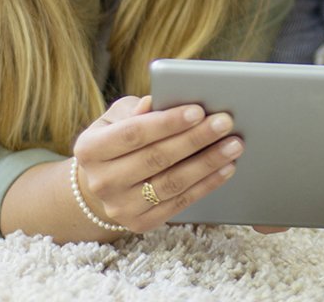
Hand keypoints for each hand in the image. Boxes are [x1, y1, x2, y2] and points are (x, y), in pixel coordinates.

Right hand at [71, 95, 241, 232]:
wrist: (103, 183)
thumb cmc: (118, 139)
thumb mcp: (117, 118)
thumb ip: (138, 109)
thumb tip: (159, 100)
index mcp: (90, 149)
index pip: (133, 133)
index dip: (167, 122)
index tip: (198, 110)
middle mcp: (101, 181)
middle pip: (156, 158)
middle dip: (195, 139)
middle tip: (225, 123)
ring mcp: (120, 207)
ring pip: (171, 183)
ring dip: (207, 163)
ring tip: (233, 145)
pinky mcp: (140, 224)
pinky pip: (180, 203)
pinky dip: (206, 185)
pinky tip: (226, 168)